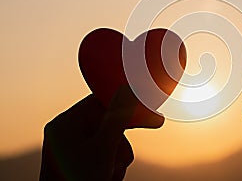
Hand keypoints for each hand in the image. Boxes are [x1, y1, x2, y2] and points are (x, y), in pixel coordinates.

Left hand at [39, 86, 163, 180]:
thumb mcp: (104, 148)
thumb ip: (117, 116)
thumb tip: (129, 88)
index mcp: (66, 123)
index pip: (101, 100)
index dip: (126, 100)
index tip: (147, 102)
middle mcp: (68, 134)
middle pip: (108, 120)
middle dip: (124, 135)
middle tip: (156, 122)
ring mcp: (74, 151)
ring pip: (111, 140)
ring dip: (119, 155)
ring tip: (112, 172)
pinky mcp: (82, 165)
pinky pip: (106, 154)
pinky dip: (114, 165)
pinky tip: (109, 176)